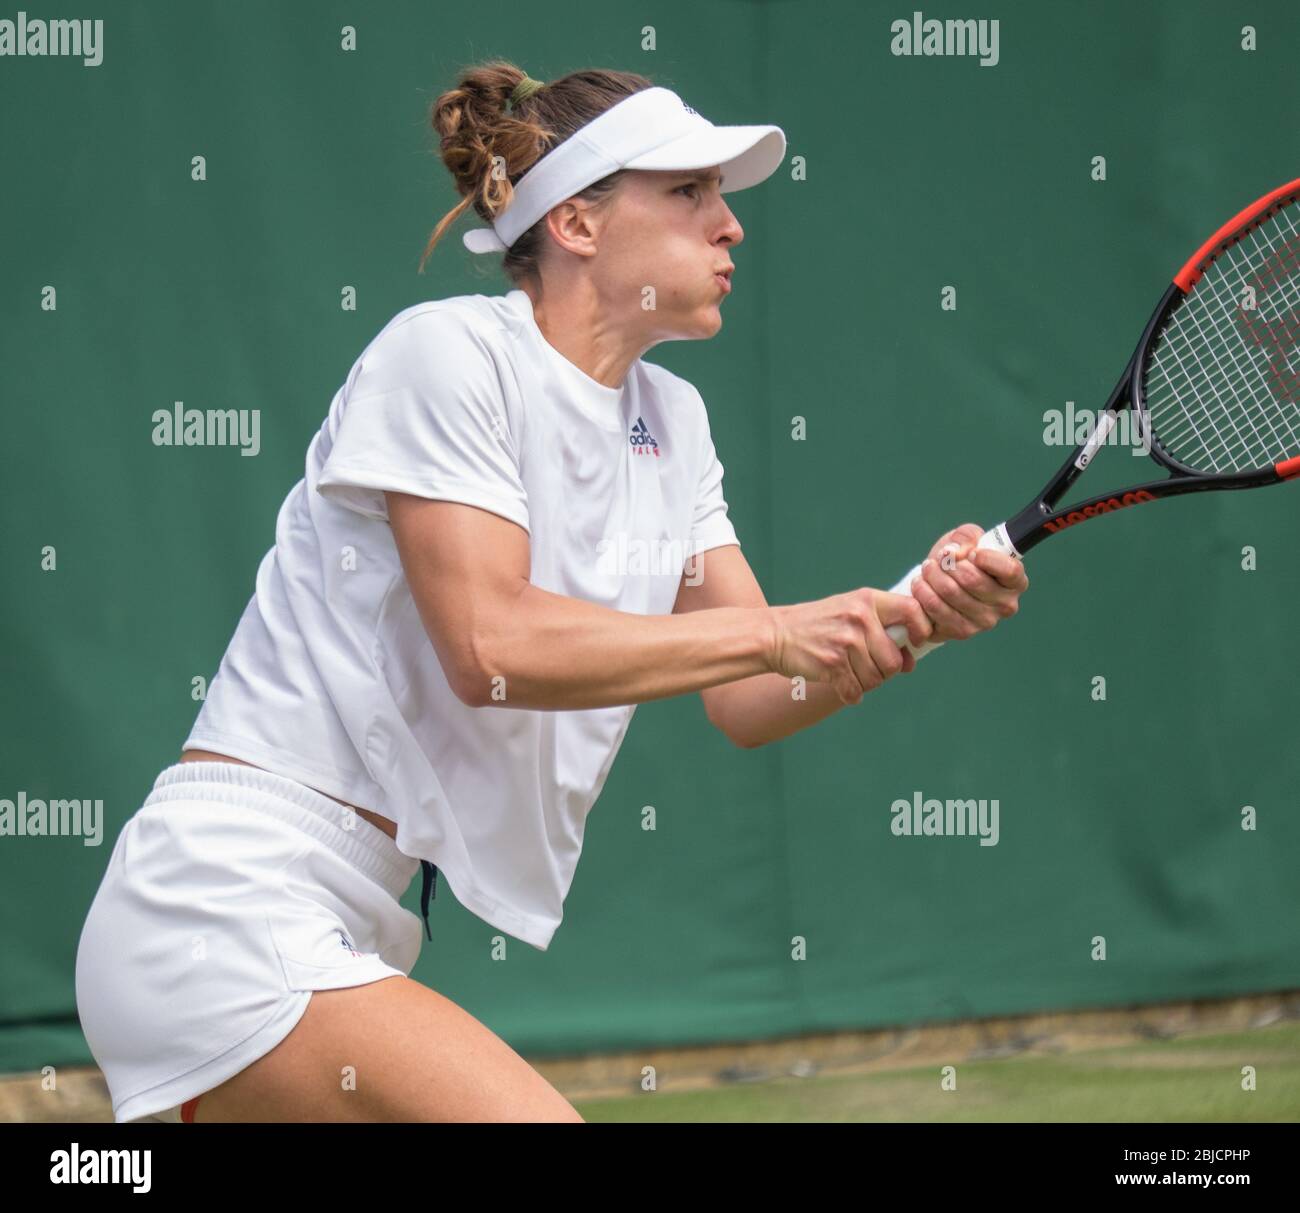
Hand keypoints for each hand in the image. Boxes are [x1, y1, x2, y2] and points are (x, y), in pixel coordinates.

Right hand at [769, 587, 934, 703]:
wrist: (774, 634)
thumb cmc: (816, 625)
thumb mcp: (849, 612)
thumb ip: (881, 630)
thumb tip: (910, 662)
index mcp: (867, 600)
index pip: (912, 610)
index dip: (921, 629)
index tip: (914, 642)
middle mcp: (859, 618)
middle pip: (894, 659)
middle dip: (884, 670)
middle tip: (866, 665)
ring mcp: (845, 642)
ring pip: (876, 679)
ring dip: (864, 683)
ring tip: (848, 671)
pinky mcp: (832, 664)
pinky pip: (856, 691)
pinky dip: (850, 694)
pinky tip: (840, 685)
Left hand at [909, 523, 1028, 642]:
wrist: (939, 585)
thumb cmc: (960, 561)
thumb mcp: (967, 540)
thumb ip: (966, 537)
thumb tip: (957, 553)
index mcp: (1015, 582)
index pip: (1010, 570)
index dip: (987, 558)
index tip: (971, 552)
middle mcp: (1005, 605)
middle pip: (972, 579)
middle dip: (948, 563)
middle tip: (939, 558)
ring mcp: (984, 622)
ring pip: (950, 592)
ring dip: (932, 575)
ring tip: (928, 568)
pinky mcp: (961, 632)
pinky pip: (935, 610)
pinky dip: (923, 592)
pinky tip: (921, 584)